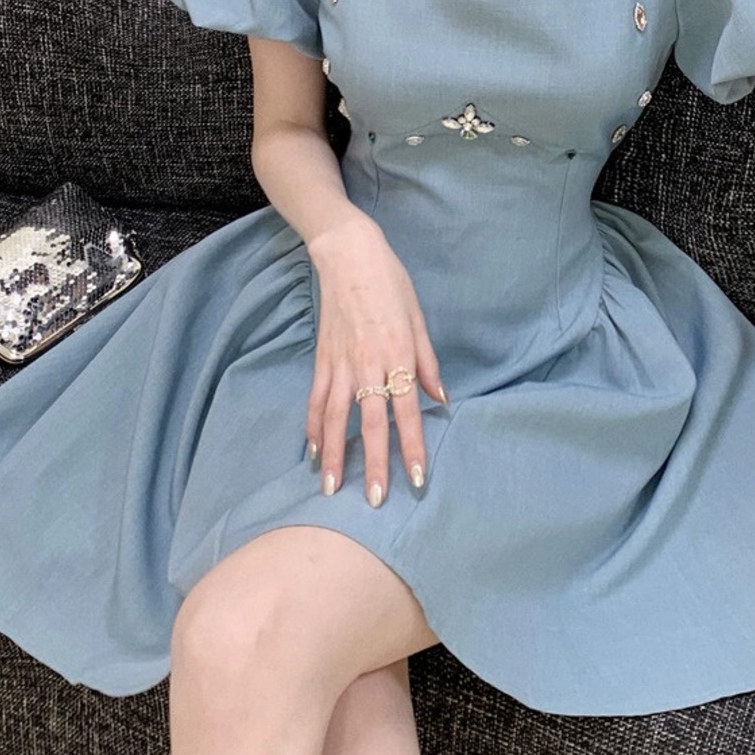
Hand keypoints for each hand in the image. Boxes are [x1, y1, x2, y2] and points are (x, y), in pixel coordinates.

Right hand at [304, 212, 446, 504]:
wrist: (347, 254)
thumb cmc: (391, 284)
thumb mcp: (419, 320)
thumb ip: (427, 364)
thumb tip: (441, 400)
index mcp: (396, 355)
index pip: (407, 411)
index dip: (412, 446)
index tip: (416, 478)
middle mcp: (366, 365)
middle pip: (369, 423)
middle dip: (372, 464)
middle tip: (375, 500)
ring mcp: (339, 364)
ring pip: (336, 418)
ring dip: (335, 456)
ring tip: (331, 489)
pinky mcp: (322, 359)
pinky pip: (316, 400)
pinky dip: (314, 428)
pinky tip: (313, 453)